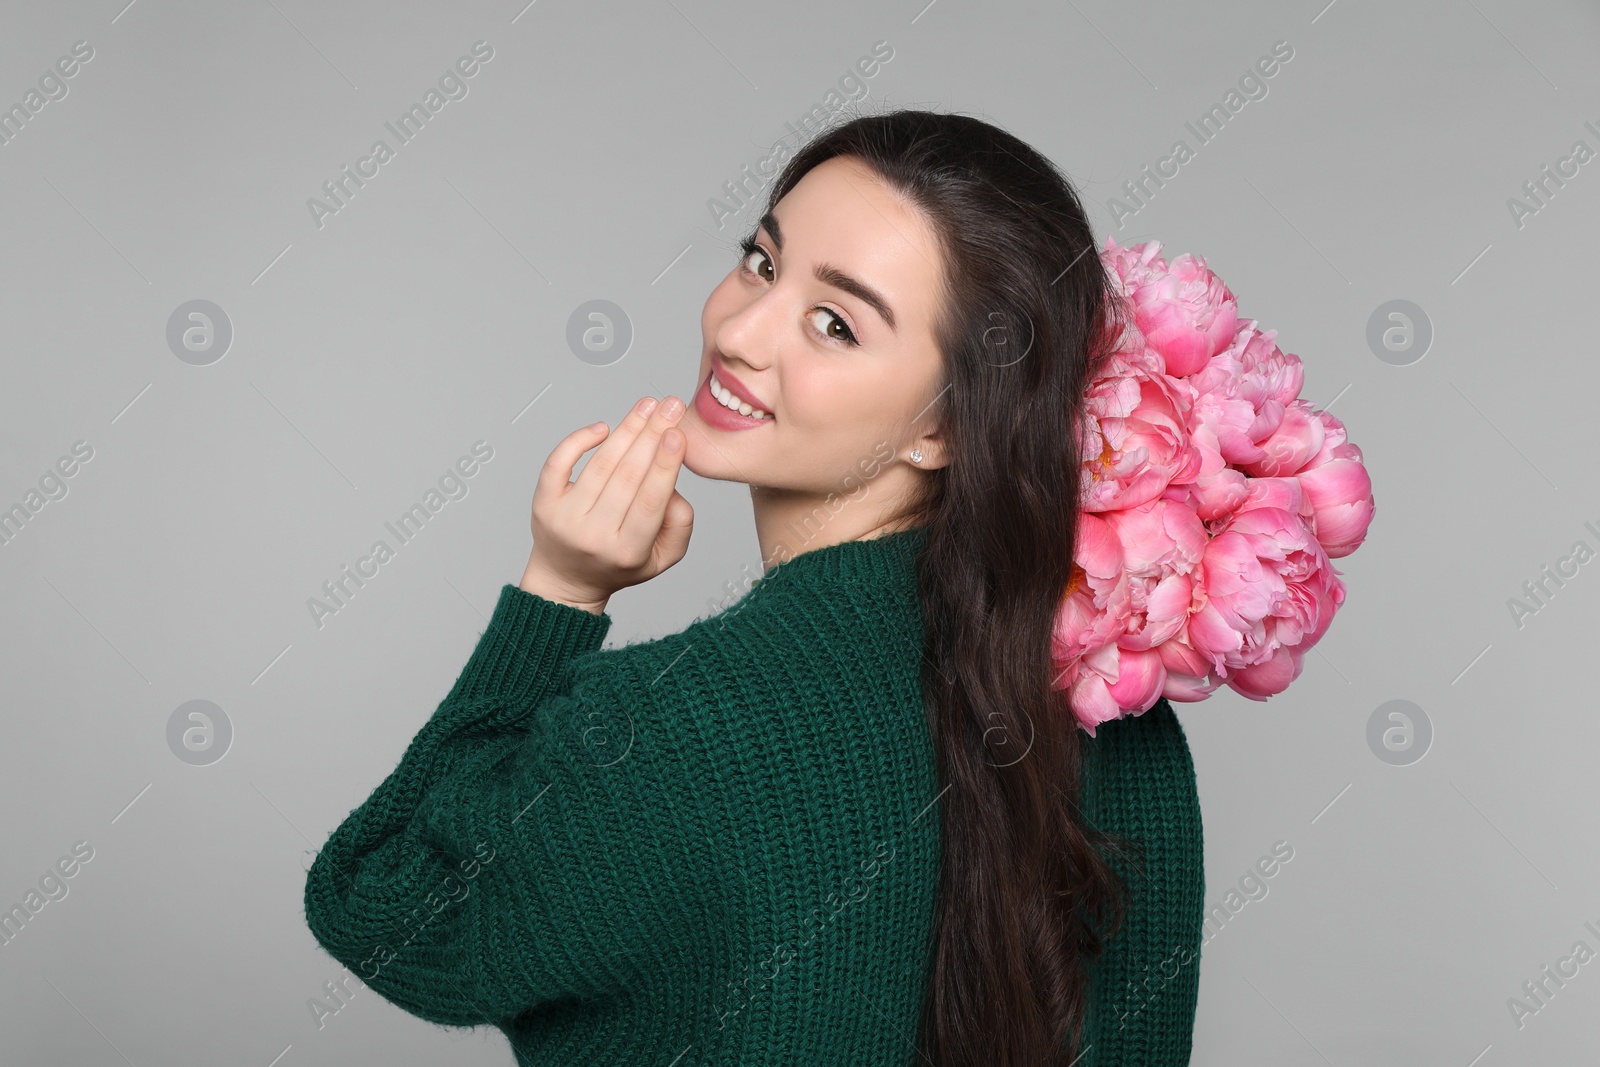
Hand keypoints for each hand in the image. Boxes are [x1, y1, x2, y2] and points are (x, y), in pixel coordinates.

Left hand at [519, 395, 693, 611]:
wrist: (566, 580)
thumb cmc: (617, 564)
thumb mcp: (662, 558)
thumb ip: (679, 525)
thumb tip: (672, 483)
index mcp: (628, 551)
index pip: (650, 501)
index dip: (664, 465)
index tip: (676, 434)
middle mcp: (593, 535)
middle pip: (627, 476)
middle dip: (651, 435)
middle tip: (669, 406)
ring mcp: (565, 518)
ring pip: (599, 465)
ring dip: (625, 430)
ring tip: (646, 407)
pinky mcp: (544, 504)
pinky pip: (558, 463)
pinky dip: (578, 440)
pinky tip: (603, 427)